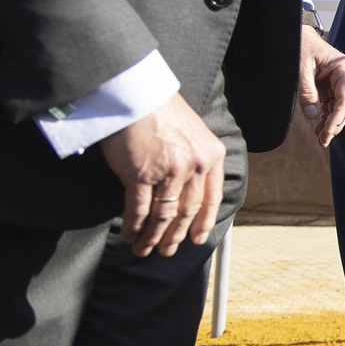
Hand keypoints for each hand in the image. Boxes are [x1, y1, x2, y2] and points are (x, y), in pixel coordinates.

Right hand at [100, 93, 224, 257]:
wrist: (137, 94)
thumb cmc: (161, 111)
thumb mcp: (194, 133)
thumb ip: (196, 159)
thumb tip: (188, 189)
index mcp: (212, 156)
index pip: (211, 198)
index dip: (203, 222)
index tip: (197, 239)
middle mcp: (195, 166)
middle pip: (186, 212)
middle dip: (176, 236)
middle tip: (167, 251)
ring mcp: (169, 171)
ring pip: (163, 215)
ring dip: (153, 237)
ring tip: (144, 249)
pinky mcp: (141, 174)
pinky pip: (140, 210)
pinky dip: (134, 226)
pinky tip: (130, 235)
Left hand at [299, 26, 344, 147]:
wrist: (299, 37)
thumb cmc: (301, 47)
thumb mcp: (300, 69)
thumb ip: (307, 91)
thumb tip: (312, 116)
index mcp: (344, 69)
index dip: (338, 117)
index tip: (328, 132)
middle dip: (336, 124)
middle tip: (323, 141)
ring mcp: (342, 82)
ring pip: (341, 108)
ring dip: (332, 124)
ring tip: (321, 139)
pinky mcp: (333, 87)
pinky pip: (333, 105)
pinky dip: (327, 117)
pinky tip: (319, 129)